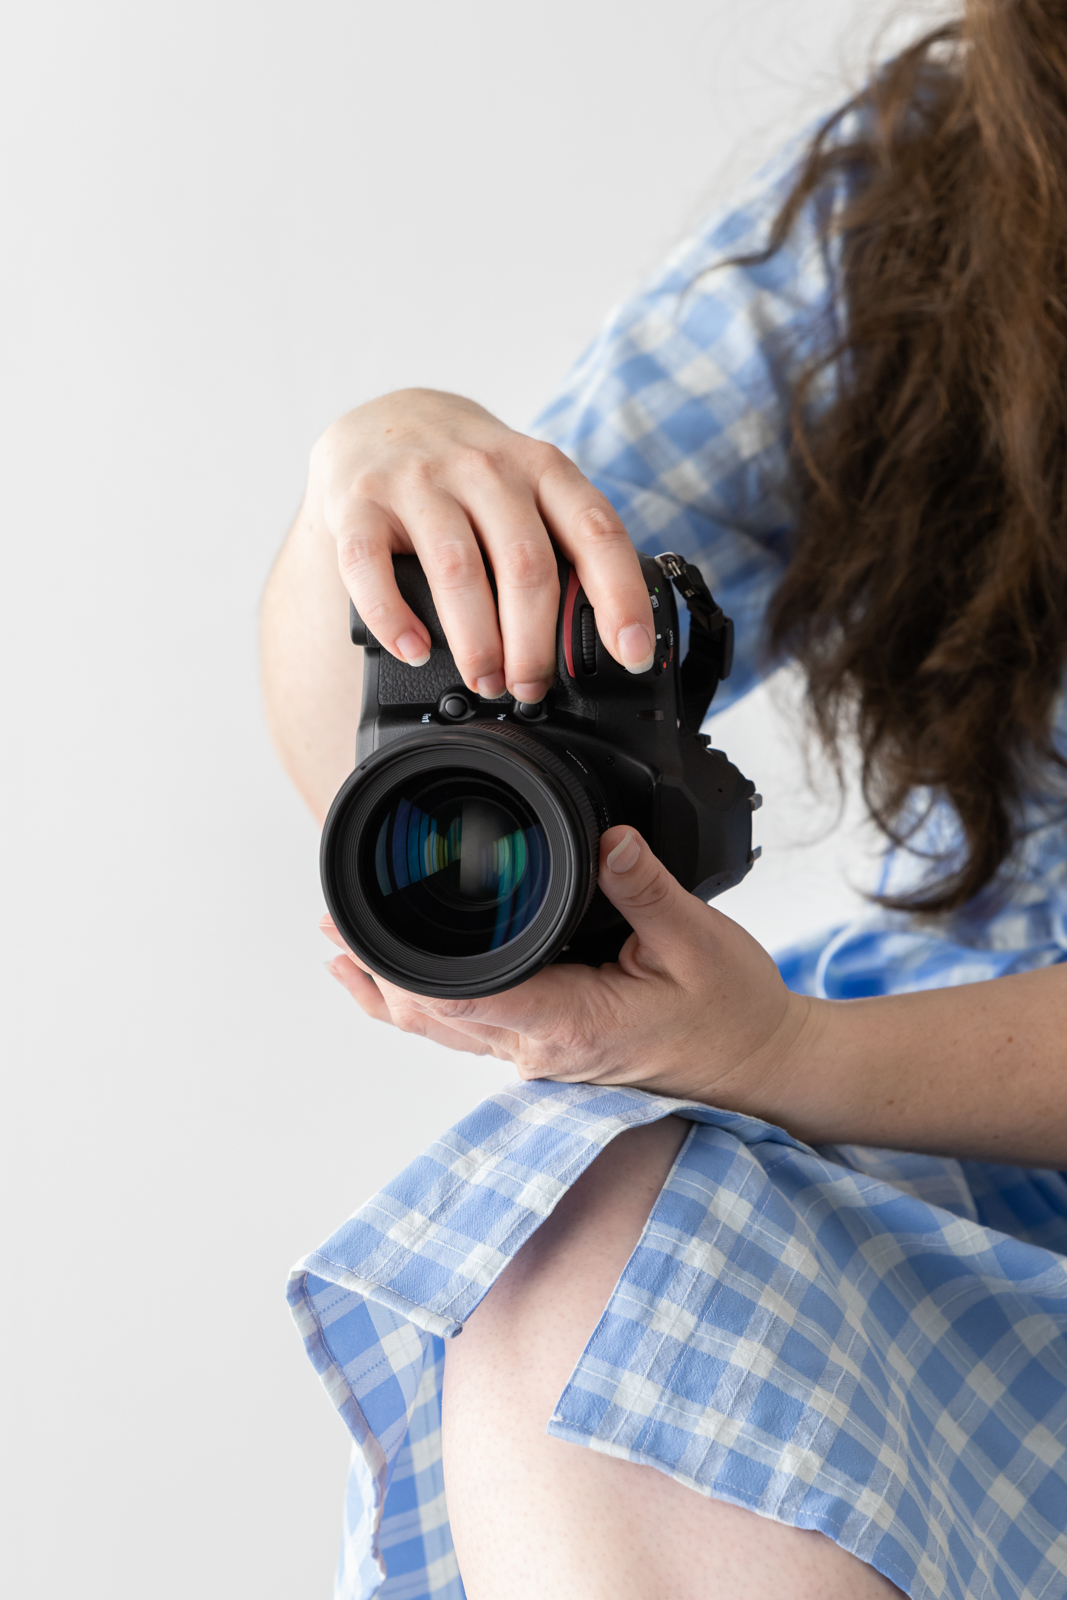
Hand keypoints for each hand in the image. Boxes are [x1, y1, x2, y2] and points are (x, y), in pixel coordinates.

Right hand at [305, 389, 655, 703]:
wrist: (381, 423)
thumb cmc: (471, 475)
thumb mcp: (529, 491)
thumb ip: (564, 547)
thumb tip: (607, 640)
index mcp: (543, 468)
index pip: (596, 531)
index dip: (620, 597)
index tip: (631, 654)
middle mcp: (485, 466)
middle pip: (526, 564)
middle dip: (535, 642)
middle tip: (532, 686)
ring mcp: (419, 479)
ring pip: (457, 570)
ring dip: (477, 643)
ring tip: (486, 682)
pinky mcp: (359, 500)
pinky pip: (371, 566)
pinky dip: (393, 618)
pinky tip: (413, 651)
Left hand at [322, 824, 814, 1117]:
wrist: (763, 1067)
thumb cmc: (733, 1014)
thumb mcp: (697, 941)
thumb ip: (646, 888)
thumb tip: (606, 838)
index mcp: (569, 1024)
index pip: (464, 998)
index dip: (402, 967)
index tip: (360, 929)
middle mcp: (541, 1051)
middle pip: (433, 1018)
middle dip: (376, 973)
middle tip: (331, 921)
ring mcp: (541, 1057)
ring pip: (444, 1031)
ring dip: (390, 991)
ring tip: (341, 949)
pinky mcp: (550, 1049)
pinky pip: (471, 1031)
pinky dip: (426, 1004)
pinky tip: (402, 984)